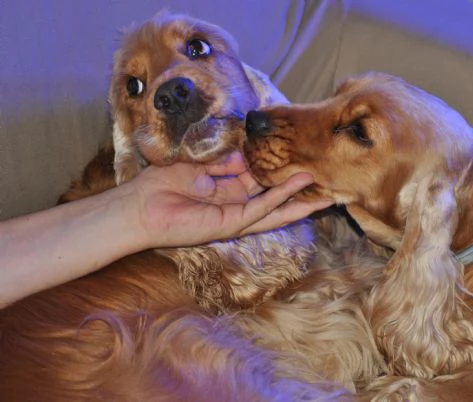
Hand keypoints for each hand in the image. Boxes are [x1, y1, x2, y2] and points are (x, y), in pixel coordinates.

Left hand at [131, 152, 332, 247]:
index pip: (261, 178)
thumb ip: (225, 161)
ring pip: (275, 209)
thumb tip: (249, 153)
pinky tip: (298, 188)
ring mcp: (234, 216)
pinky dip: (280, 200)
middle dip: (299, 191)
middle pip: (274, 196)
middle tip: (325, 182)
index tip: (300, 160)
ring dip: (299, 200)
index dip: (280, 170)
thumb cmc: (162, 183)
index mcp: (226, 187)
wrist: (139, 206)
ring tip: (326, 192)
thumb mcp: (199, 163)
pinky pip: (260, 211)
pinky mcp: (230, 225)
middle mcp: (235, 202)